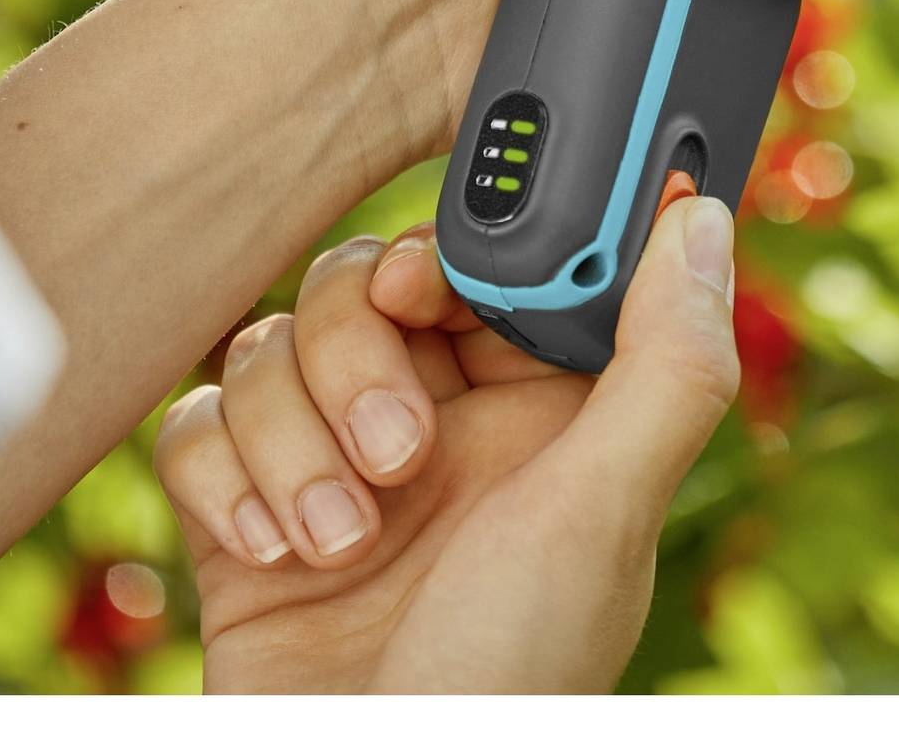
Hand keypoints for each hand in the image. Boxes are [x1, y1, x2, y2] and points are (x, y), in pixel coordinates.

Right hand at [152, 198, 740, 692]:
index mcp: (543, 416)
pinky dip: (226, 481)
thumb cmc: (508, 683)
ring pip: (274, 348)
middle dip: (357, 359)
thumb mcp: (607, 515)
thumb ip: (664, 363)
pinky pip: (198, 424)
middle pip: (362, 285)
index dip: (453, 253)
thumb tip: (701, 215)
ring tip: (339, 545)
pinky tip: (273, 557)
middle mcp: (441, 429)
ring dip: (292, 438)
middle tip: (397, 455)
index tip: (423, 281)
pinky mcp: (244, 515)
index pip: (491, 267)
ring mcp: (333, 467)